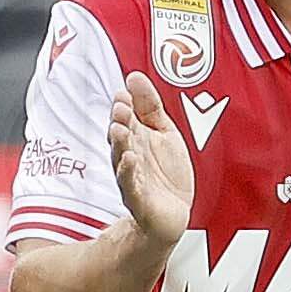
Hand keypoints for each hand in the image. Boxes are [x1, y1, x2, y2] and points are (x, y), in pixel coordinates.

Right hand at [108, 73, 193, 246]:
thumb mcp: (163, 132)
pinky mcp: (138, 199)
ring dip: (119, 143)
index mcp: (136, 139)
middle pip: (121, 136)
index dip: (125, 105)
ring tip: (119, 128)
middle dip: (120, 121)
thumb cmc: (165, 173)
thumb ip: (149, 106)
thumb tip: (133, 76)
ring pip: (121, 158)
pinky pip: (130, 184)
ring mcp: (132, 178)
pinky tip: (130, 159)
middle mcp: (130, 156)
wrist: (171, 215)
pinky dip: (128, 172)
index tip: (124, 92)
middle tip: (121, 107)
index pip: (126, 118)